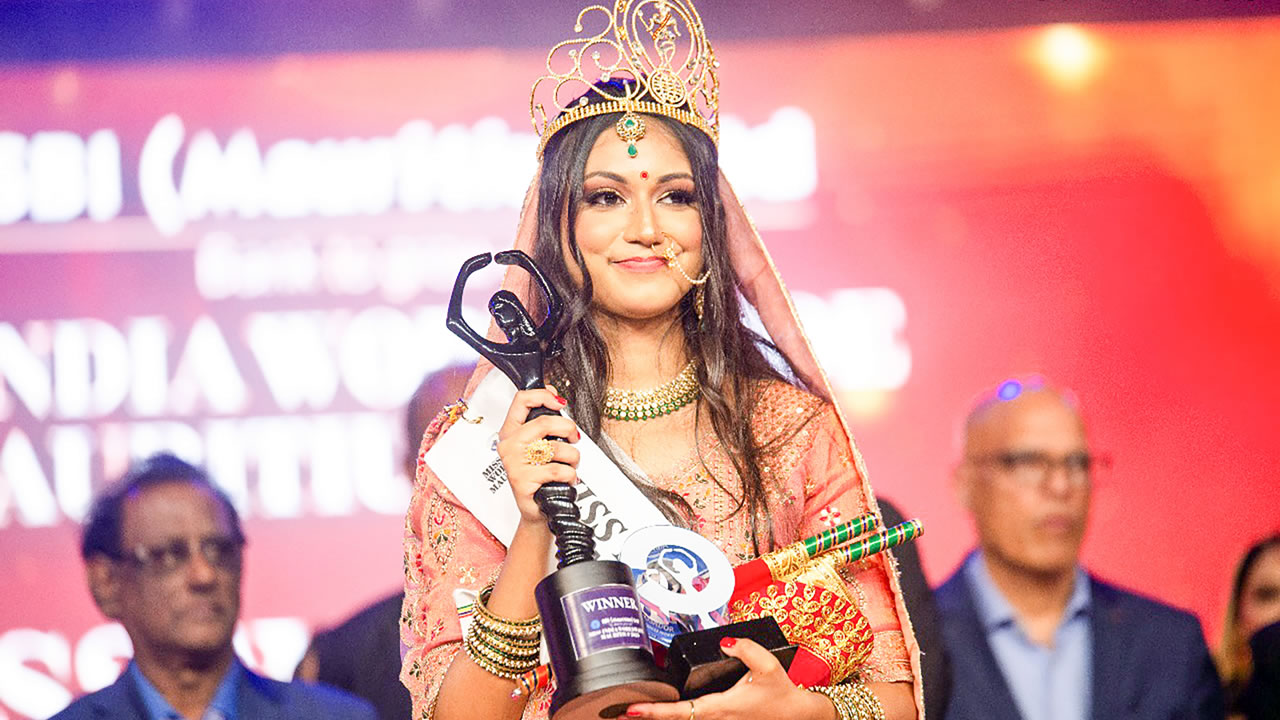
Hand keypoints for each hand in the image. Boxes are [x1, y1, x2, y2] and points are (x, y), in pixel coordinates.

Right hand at [495, 386, 581, 524]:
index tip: (559, 401)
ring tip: (570, 465)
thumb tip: (555, 396)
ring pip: (557, 448)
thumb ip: (543, 421)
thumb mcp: (537, 444)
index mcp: (510, 432)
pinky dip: (570, 475)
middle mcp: (509, 445)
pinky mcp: (523, 481)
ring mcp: (514, 463)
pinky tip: (566, 480)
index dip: (543, 395)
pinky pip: (558, 470)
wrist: (536, 509)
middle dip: (568, 428)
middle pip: (544, 422)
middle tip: (574, 437)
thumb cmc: (539, 475)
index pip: (521, 400)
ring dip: (573, 458)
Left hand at [625, 637, 833, 719]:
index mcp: (721, 707)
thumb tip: (725, 641)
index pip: (681, 712)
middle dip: (646, 717)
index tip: (632, 709)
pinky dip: (674, 716)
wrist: (796, 715)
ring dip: (658, 717)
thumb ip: (746, 649)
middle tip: (616, 712)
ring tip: (631, 711)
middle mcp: (716, 719)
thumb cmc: (781, 694)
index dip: (654, 712)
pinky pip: (692, 719)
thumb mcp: (768, 666)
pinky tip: (660, 711)